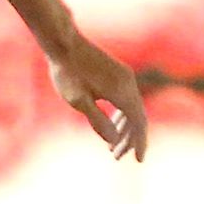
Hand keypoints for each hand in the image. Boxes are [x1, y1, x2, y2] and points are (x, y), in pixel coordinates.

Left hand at [46, 37, 148, 161]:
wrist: (63, 43)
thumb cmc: (67, 72)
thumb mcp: (78, 101)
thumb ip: (97, 121)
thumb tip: (113, 140)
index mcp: (123, 92)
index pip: (139, 124)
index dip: (139, 143)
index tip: (138, 161)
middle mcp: (129, 84)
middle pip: (137, 117)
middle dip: (129, 139)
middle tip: (116, 156)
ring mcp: (125, 77)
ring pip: (132, 108)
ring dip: (124, 127)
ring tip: (112, 144)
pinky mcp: (118, 72)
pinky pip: (126, 98)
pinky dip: (121, 113)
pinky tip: (112, 122)